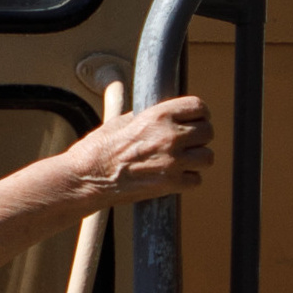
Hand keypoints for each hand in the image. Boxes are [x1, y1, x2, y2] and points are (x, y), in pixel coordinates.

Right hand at [64, 96, 213, 203]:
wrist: (85, 178)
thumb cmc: (97, 150)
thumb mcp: (121, 122)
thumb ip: (148, 118)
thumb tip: (164, 117)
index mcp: (158, 116)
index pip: (199, 107)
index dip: (199, 113)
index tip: (195, 119)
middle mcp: (169, 136)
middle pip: (208, 132)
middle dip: (199, 137)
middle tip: (187, 142)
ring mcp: (172, 162)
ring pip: (207, 157)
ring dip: (197, 159)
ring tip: (181, 160)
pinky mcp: (170, 184)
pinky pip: (196, 179)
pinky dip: (188, 179)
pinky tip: (173, 176)